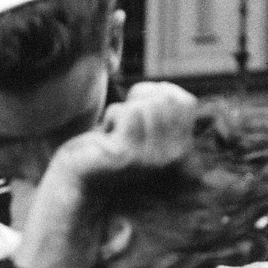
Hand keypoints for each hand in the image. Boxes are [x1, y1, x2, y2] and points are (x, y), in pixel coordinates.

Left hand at [44, 82, 198, 184]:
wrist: (81, 181)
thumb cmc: (111, 147)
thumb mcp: (145, 126)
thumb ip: (163, 107)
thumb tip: (165, 85)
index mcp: (182, 151)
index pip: (186, 102)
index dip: (159, 93)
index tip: (139, 108)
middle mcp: (173, 158)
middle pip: (166, 100)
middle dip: (140, 99)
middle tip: (124, 121)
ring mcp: (152, 158)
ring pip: (143, 106)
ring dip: (123, 111)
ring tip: (114, 133)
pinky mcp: (128, 156)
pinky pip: (125, 112)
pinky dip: (110, 117)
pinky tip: (106, 137)